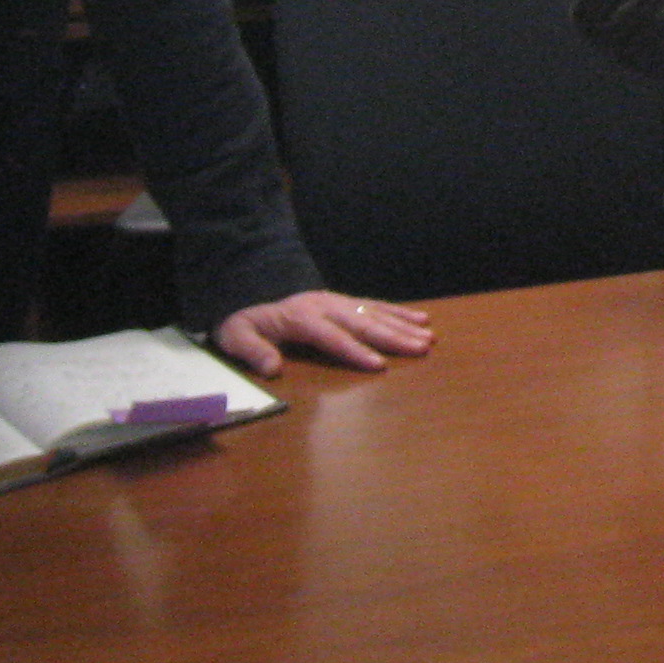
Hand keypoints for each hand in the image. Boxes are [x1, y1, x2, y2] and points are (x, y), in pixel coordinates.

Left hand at [211, 291, 434, 375]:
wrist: (250, 293)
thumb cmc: (246, 324)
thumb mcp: (235, 336)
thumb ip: (252, 351)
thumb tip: (273, 368)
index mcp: (301, 316)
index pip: (332, 336)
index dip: (355, 351)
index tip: (379, 365)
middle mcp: (326, 305)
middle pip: (363, 322)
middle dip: (393, 337)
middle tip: (420, 349)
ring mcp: (339, 300)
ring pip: (375, 313)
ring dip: (404, 326)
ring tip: (429, 338)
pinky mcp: (346, 301)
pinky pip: (377, 305)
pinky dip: (400, 312)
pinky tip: (422, 319)